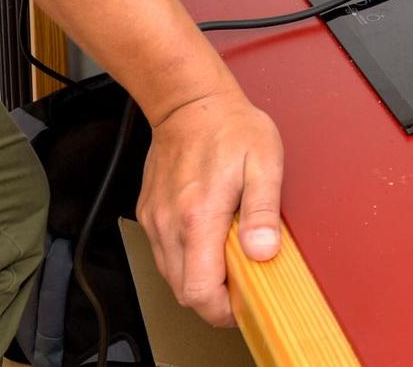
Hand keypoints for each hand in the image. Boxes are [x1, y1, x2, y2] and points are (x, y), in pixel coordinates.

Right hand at [137, 90, 285, 327]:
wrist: (189, 102)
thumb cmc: (229, 127)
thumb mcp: (264, 163)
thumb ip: (263, 211)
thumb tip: (263, 251)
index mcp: (199, 216)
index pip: (200, 291)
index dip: (222, 310)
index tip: (244, 303)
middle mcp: (170, 224)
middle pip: (184, 292)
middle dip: (213, 299)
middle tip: (242, 285)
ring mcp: (155, 220)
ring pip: (171, 276)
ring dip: (198, 280)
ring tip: (227, 259)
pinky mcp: (149, 215)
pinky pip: (164, 254)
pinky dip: (185, 260)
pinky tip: (208, 240)